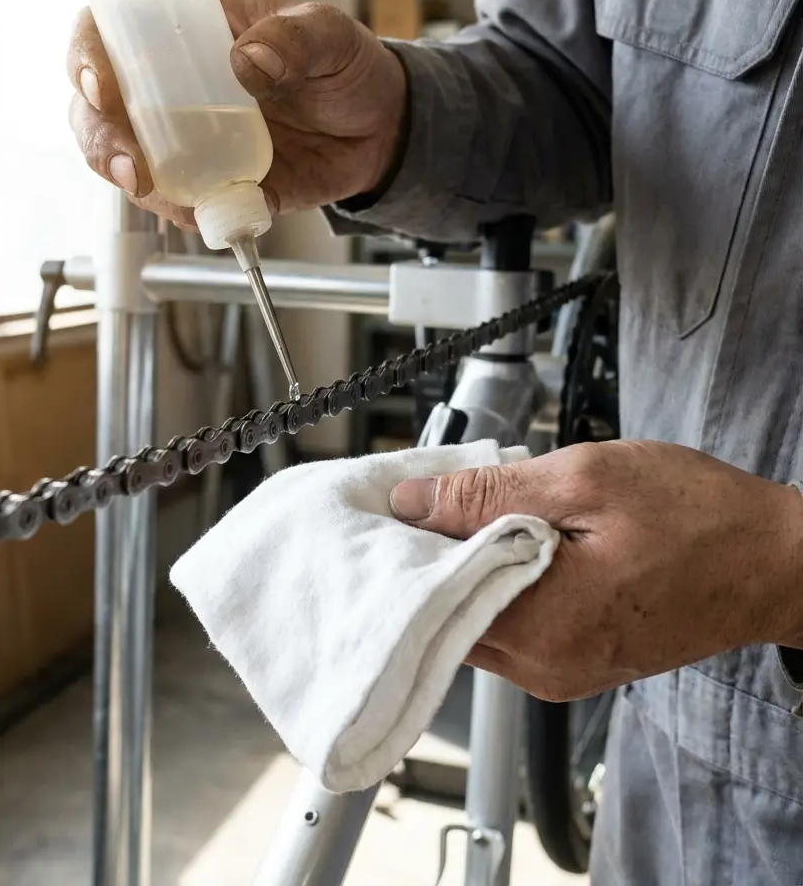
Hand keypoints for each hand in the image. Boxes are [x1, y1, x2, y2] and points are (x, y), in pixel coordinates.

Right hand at [66, 0, 406, 229]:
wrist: (379, 130)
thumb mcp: (330, 35)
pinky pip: (181, 205)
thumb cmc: (346, 67)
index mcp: (186, 32)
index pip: (109, 33)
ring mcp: (187, 141)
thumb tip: (247, 62)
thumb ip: (297, 39)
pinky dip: (187, 215)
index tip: (100, 86)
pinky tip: (210, 211)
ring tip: (169, 196)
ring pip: (126, 163)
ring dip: (133, 184)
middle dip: (98, 138)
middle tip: (128, 164)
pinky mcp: (213, 185)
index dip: (87, 57)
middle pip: (97, 110)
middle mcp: (171, 89)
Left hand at [389, 440, 802, 700]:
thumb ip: (487, 493)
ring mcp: (559, 670)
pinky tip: (498, 541)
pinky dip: (492, 583)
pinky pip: (506, 625)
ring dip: (459, 568)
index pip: (429, 595)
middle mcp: (544, 665)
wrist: (773, 561)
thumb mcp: (585, 479)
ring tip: (461, 512)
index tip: (384, 504)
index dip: (400, 544)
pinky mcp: (573, 661)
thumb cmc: (698, 517)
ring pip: (471, 619)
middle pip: (444, 613)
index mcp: (543, 625)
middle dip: (424, 556)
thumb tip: (411, 500)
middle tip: (419, 499)